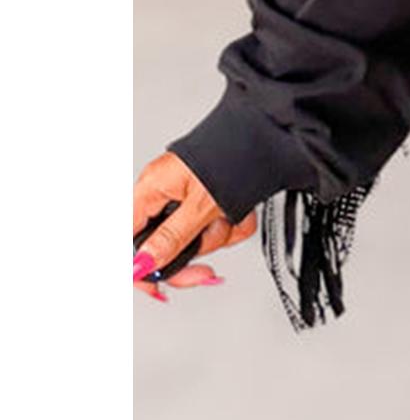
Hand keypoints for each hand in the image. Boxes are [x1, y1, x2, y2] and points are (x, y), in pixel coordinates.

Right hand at [133, 150, 256, 302]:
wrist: (273, 132)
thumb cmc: (234, 154)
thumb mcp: (200, 205)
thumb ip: (169, 238)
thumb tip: (140, 265)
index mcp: (151, 189)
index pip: (126, 240)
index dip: (137, 268)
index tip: (157, 288)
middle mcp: (166, 193)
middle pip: (164, 245)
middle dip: (193, 252)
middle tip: (207, 272)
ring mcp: (189, 196)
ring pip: (197, 238)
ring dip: (220, 233)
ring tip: (231, 216)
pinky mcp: (211, 199)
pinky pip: (217, 225)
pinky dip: (234, 222)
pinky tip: (242, 211)